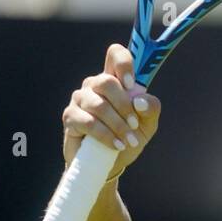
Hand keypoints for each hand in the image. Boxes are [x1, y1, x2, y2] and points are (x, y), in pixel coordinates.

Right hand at [63, 43, 160, 178]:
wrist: (109, 166)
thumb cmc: (127, 139)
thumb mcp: (147, 125)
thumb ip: (150, 109)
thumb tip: (140, 101)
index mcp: (114, 80)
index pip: (115, 54)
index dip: (123, 63)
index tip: (132, 85)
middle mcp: (94, 85)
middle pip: (107, 82)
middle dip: (124, 106)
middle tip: (134, 125)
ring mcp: (80, 99)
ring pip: (99, 105)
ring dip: (117, 124)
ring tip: (128, 141)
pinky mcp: (70, 117)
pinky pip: (88, 122)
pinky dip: (105, 135)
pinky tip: (116, 145)